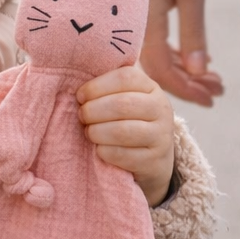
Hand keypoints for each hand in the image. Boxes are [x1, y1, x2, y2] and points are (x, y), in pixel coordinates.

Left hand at [77, 66, 175, 205]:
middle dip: (93, 110)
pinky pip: (122, 155)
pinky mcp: (154, 161)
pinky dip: (104, 151)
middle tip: (82, 116)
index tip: (80, 96)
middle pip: (122, 104)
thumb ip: (107, 88)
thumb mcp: (125, 97)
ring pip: (122, 131)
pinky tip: (98, 149)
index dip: (97, 86)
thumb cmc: (129, 120)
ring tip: (88, 132)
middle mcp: (161, 109)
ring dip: (97, 132)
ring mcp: (161, 136)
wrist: (154, 157)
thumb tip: (78, 85)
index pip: (124, 78)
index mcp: (151, 87)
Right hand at [142, 0, 224, 106]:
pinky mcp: (142, 15)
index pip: (160, 69)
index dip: (186, 88)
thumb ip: (193, 31)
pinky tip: (196, 61)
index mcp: (143, 19)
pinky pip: (156, 46)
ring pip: (157, 60)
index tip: (212, 97)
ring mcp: (136, 20)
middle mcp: (134, 24)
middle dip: (189, 85)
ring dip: (184, 73)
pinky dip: (177, 58)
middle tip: (218, 91)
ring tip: (213, 80)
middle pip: (157, 70)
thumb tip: (200, 71)